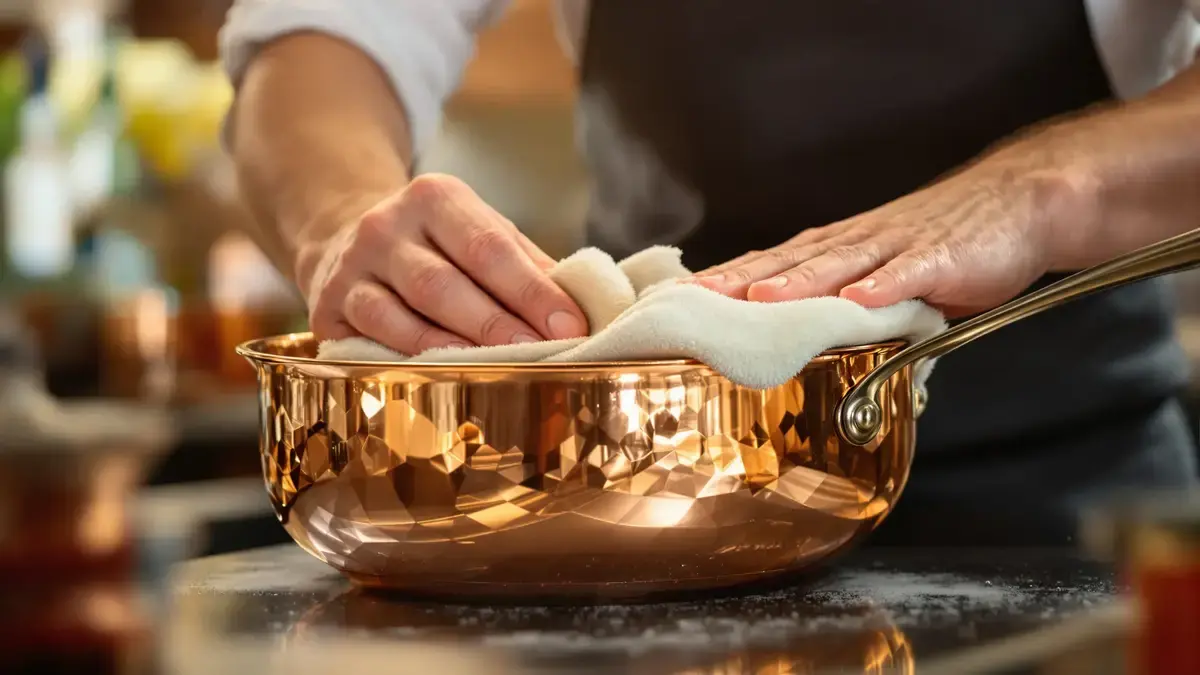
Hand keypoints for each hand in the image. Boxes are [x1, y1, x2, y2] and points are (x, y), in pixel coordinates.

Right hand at [304, 174, 588, 353]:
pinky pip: (372, 343)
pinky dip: (411, 363)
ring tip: (499, 374)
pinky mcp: (328, 308)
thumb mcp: (479, 234)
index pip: (490, 247)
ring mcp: (351, 268)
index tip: (571, 327)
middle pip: (445, 284)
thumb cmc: (438, 246)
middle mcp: (386, 226)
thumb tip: (585, 310)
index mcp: (436, 198)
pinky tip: (442, 379)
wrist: (346, 238)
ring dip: (454, 350)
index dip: (531, 290)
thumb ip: (527, 266)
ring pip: (404, 316)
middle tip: (543, 356)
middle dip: (497, 325)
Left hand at [690, 157, 1086, 317]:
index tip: (681, 300)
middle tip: (694, 300)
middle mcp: (856, 243)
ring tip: (761, 299)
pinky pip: (909, 272)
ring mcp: (896, 248)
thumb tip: (814, 357)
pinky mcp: (942, 257)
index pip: (771, 266)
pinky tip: (860, 297)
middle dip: (740, 282)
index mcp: (838, 250)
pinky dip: (885, 284)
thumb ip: (850, 316)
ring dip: (799, 282)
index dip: (726, 282)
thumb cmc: (945, 244)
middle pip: (789, 264)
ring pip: (839, 264)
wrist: (1017, 203)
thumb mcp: (885, 282)